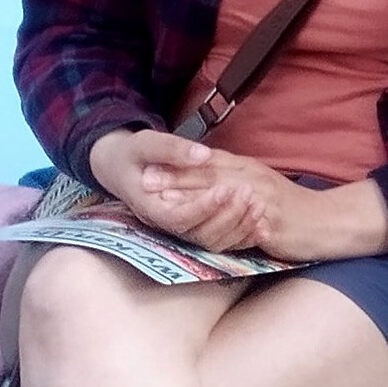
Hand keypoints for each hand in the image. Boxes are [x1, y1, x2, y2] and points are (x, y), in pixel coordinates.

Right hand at [87, 129, 270, 253]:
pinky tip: (263, 226)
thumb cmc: (135, 154)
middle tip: (249, 193)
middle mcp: (166, 225)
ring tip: (260, 205)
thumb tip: (202, 154)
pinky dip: (243, 237)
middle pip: (199, 234)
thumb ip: (173, 149)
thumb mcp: (147, 144)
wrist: (124, 167)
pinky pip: (221, 242)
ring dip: (239, 228)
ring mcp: (181, 230)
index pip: (178, 218)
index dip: (203, 207)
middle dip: (228, 216)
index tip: (225, 188)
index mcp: (151, 207)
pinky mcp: (195, 228)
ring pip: (213, 242)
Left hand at [88, 131, 387, 262]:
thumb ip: (237, 182)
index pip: (207, 164)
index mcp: (249, 170)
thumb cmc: (294, 208)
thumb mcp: (263, 187)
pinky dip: (217, 224)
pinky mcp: (269, 222)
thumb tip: (209, 182)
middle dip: (174, 179)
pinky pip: (238, 224)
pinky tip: (199, 229)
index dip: (177, 166)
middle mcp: (252, 180)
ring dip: (189, 200)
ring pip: (219, 198)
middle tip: (144, 182)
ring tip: (164, 205)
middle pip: (208, 177)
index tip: (147, 169)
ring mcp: (261, 200)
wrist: (328, 221)